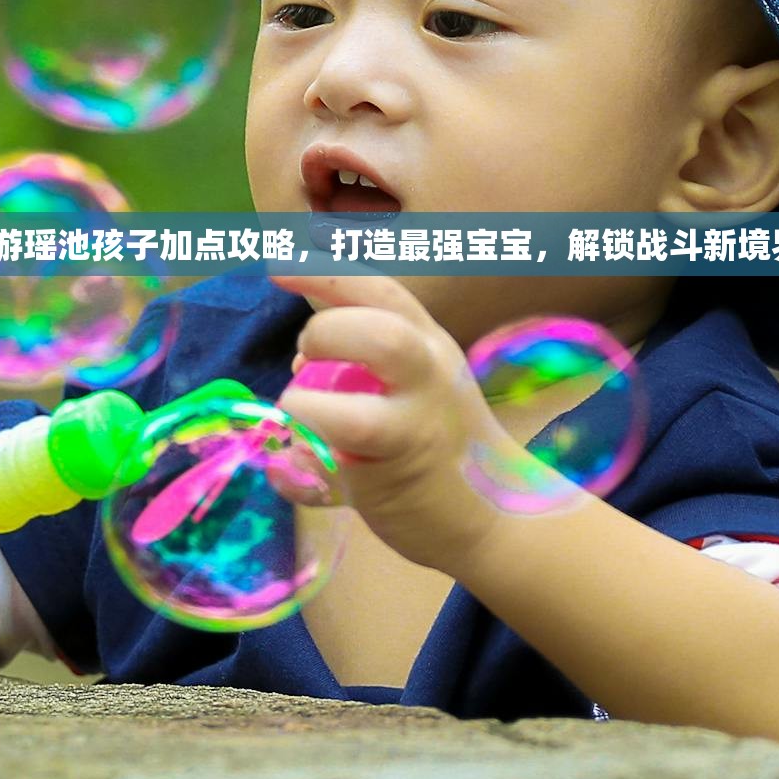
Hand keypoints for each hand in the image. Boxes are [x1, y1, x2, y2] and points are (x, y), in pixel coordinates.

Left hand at [271, 275, 537, 577]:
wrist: (500, 511)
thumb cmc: (444, 441)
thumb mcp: (419, 380)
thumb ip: (368, 351)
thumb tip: (303, 344)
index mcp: (428, 344)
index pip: (381, 291)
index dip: (324, 274)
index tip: (278, 267)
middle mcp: (429, 378)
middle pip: (381, 335)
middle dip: (324, 335)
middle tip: (304, 359)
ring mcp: (418, 430)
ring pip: (359, 416)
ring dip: (310, 408)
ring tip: (299, 409)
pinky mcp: (398, 478)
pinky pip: (335, 467)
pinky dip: (297, 467)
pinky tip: (294, 470)